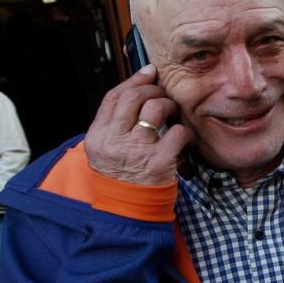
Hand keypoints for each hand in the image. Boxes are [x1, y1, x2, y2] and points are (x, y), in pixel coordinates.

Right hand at [84, 64, 192, 184]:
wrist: (127, 209)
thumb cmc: (122, 174)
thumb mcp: (107, 149)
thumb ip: (115, 123)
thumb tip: (137, 88)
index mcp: (98, 136)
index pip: (113, 98)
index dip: (133, 81)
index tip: (149, 73)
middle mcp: (115, 141)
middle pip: (133, 98)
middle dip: (153, 90)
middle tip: (162, 95)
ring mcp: (137, 151)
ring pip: (156, 109)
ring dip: (169, 105)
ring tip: (172, 113)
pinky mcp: (159, 162)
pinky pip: (177, 132)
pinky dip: (184, 131)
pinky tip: (183, 136)